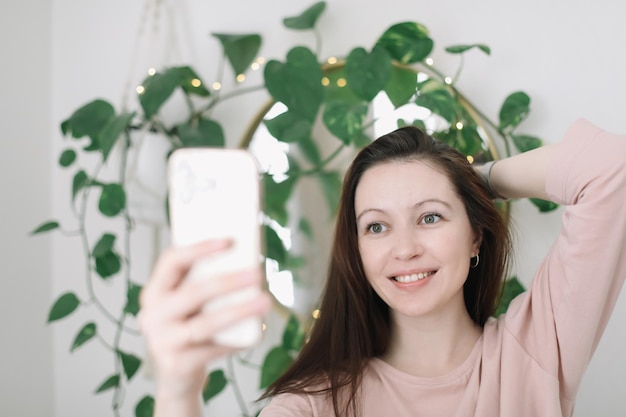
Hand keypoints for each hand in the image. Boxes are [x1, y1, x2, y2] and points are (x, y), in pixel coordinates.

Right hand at [139, 239, 271, 410]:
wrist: (176, 377)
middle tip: (258, 274)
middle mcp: (152, 314)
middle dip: (229, 281)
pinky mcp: (176, 364)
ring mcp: (162, 341)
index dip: (200, 249)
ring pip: (205, 323)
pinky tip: (256, 334)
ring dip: (239, 310)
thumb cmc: (190, 327)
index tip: (230, 241)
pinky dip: (237, 341)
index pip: (171, 261)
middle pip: (193, 292)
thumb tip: (248, 260)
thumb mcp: (190, 304)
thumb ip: (205, 282)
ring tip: (265, 301)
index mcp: (155, 291)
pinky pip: (213, 349)